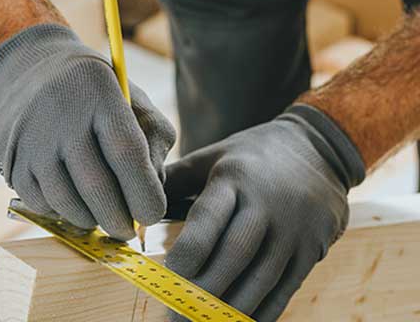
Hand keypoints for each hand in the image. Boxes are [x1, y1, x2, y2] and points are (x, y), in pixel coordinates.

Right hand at [0, 24, 175, 239]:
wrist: (24, 69)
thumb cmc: (92, 92)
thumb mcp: (132, 98)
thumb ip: (152, 142)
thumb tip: (151, 194)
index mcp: (100, 94)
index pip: (126, 154)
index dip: (143, 193)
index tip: (152, 213)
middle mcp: (62, 117)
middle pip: (96, 186)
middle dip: (119, 220)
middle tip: (128, 230)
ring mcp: (33, 141)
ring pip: (67, 203)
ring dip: (91, 221)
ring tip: (102, 216)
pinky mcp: (12, 161)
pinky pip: (41, 204)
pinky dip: (62, 213)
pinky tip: (73, 202)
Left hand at [163, 106, 363, 320]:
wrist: (320, 150)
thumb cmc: (250, 157)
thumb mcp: (213, 155)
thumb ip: (174, 179)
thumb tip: (136, 202)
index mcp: (235, 178)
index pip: (210, 217)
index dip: (190, 250)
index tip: (169, 275)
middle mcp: (268, 204)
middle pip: (235, 254)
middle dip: (204, 289)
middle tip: (176, 315)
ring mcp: (294, 229)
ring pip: (261, 278)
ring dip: (230, 308)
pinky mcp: (311, 249)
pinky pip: (285, 289)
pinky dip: (261, 311)